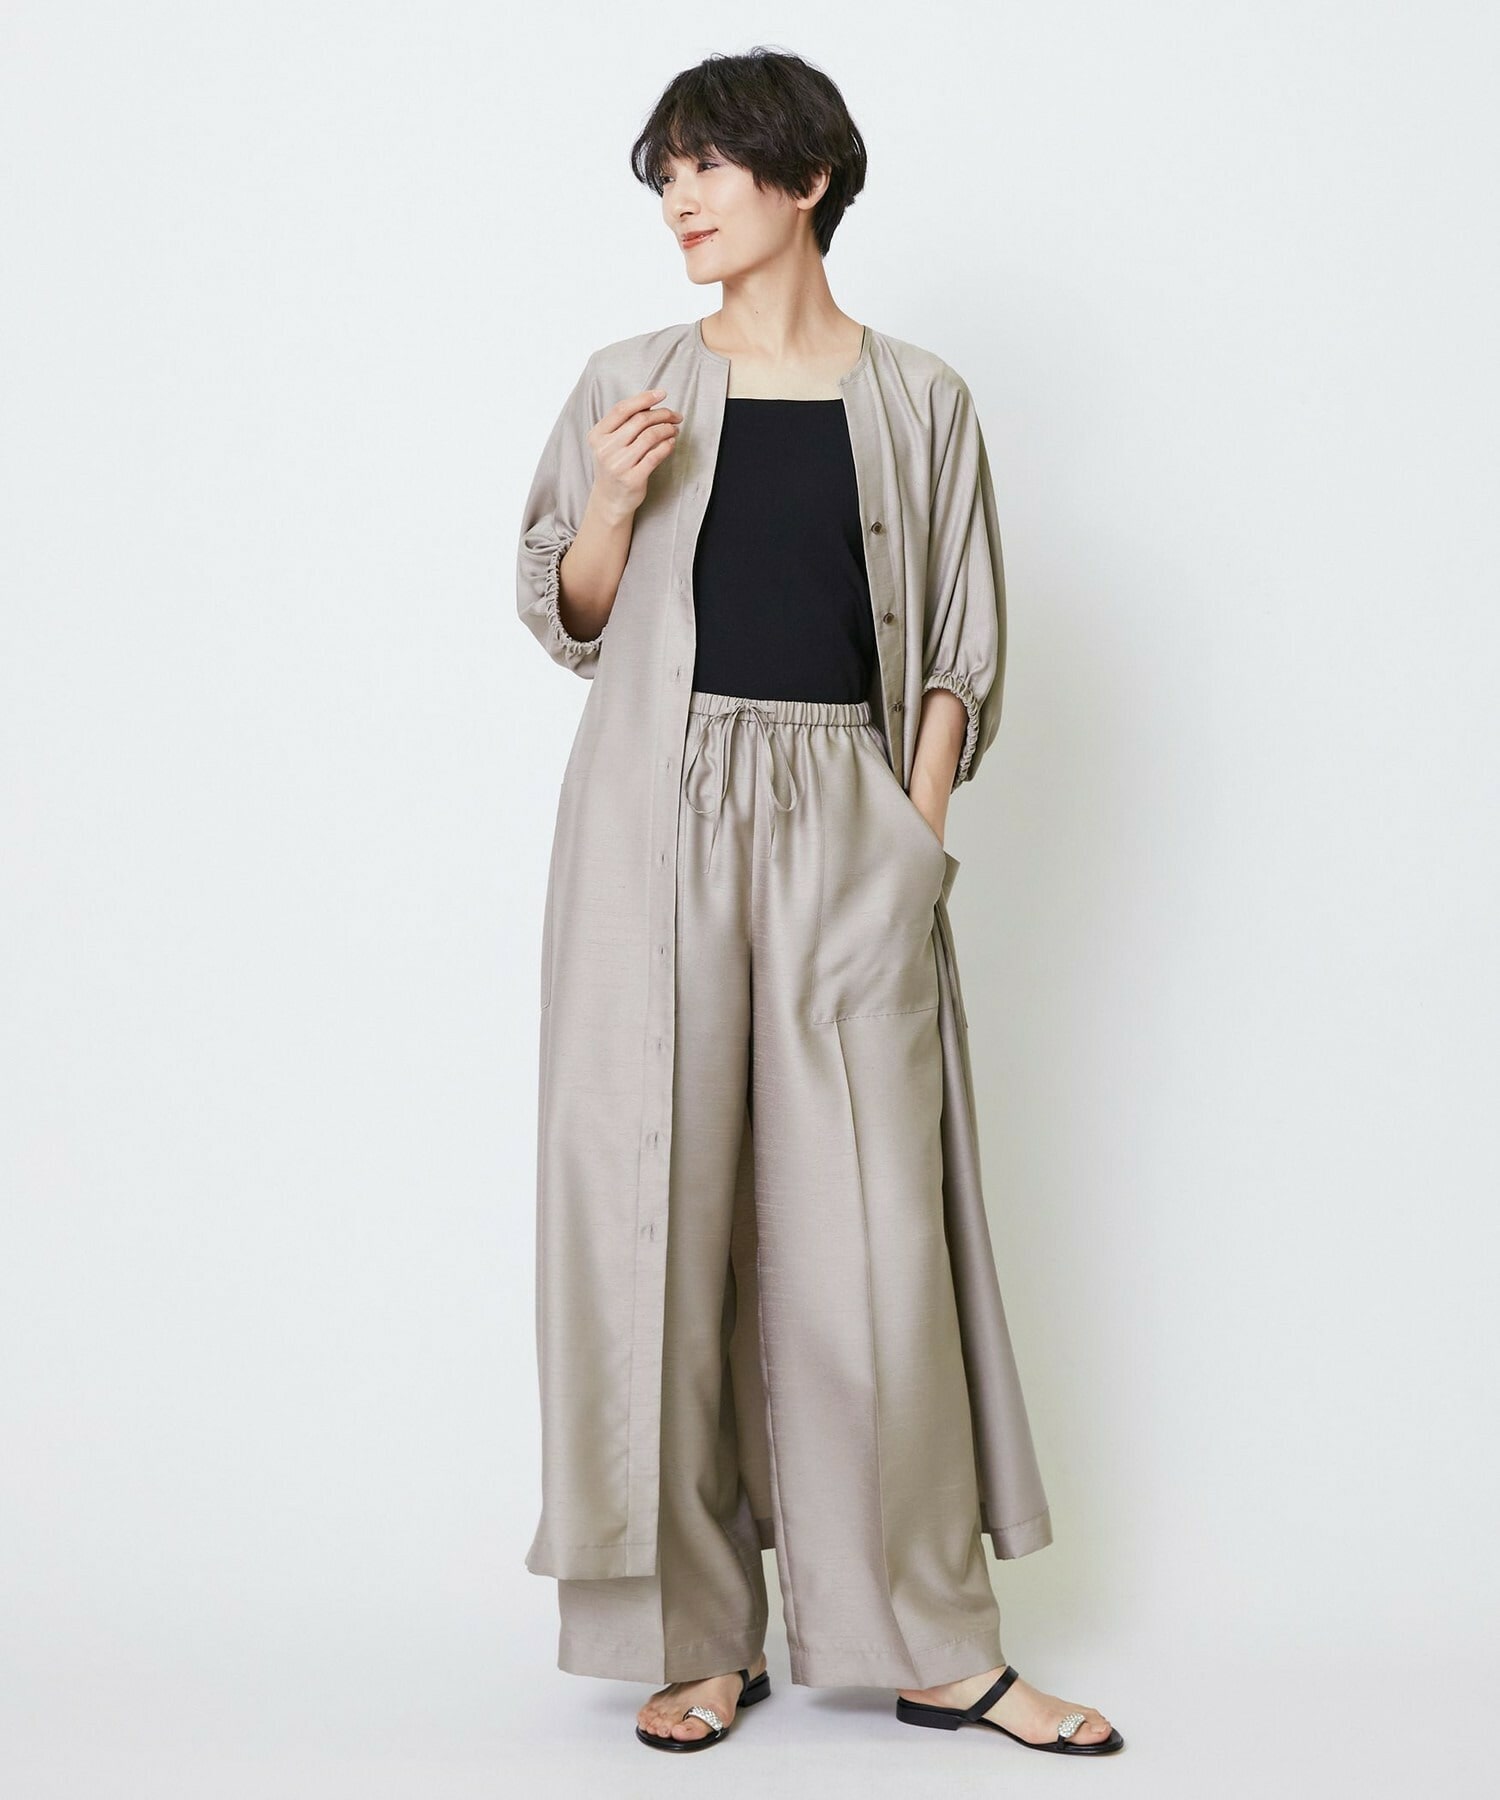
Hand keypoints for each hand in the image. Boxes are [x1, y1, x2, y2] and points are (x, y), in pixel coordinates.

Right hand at [588, 387, 682, 520]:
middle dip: (662, 414)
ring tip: (674, 429)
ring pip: (650, 436)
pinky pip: (655, 456)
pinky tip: (672, 442)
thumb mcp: (610, 443)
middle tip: (675, 416)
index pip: (622, 409)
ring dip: (667, 429)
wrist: (610, 499)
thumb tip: (652, 404)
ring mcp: (618, 465)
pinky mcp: (632, 479)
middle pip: (639, 421)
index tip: (662, 393)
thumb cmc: (614, 465)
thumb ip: (625, 424)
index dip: (644, 398)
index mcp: (597, 435)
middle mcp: (606, 449)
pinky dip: (667, 445)